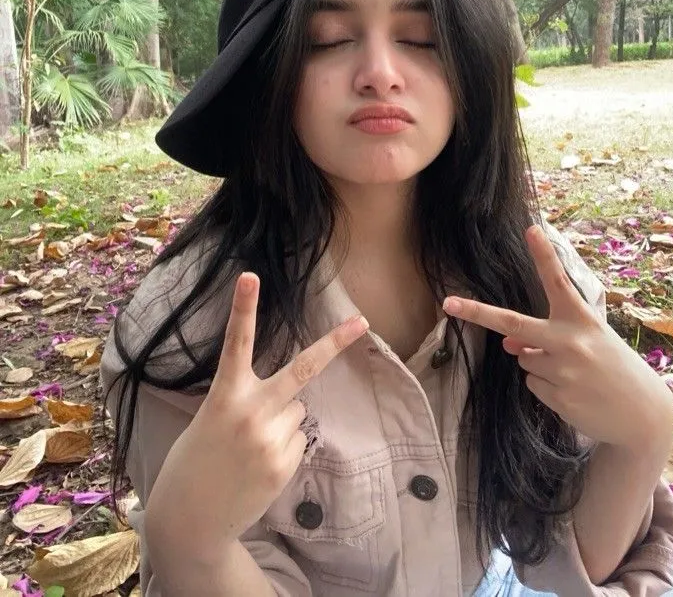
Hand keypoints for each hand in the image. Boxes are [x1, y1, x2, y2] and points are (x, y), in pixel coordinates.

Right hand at [145, 272, 368, 550]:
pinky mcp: (285, 464)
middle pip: (302, 369)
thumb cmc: (196, 459)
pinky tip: (258, 465)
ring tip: (250, 447)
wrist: (190, 519)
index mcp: (224, 395)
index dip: (243, 307)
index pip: (235, 342)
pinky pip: (298, 439)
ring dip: (282, 421)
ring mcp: (271, 440)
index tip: (250, 275)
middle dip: (335, 343)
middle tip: (361, 321)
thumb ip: (249, 402)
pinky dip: (284, 447)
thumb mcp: (211, 420)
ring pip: (297, 410)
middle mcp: (251, 412)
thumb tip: (295, 401)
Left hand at [443, 225, 672, 449]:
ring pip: (524, 360)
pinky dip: (547, 386)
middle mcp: (569, 341)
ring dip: (540, 365)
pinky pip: (533, 384)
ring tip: (576, 375)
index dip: (543, 255)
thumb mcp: (587, 341)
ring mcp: (563, 371)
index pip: (559, 281)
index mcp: (581, 319)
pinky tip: (574, 391)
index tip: (531, 230)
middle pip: (514, 324)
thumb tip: (507, 344)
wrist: (642, 415)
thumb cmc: (612, 367)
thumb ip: (548, 335)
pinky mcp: (558, 398)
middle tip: (449, 303)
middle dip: (478, 312)